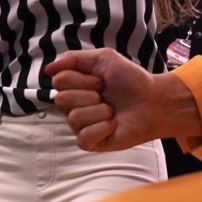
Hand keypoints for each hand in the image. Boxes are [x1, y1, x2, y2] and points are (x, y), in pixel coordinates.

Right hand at [50, 48, 164, 150]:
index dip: (81, 79)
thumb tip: (48, 69)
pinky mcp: (91, 143)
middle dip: (89, 94)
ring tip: (112, 110)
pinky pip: (84, 137)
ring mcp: (81, 126)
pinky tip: (113, 125)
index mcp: (75, 87)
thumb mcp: (104, 59)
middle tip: (106, 95)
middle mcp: (74, 107)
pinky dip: (102, 128)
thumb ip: (75, 58)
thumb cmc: (131, 80)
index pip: (59, 81)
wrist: (154, 100)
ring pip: (74, 118)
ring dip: (99, 111)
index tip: (100, 80)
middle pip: (62, 99)